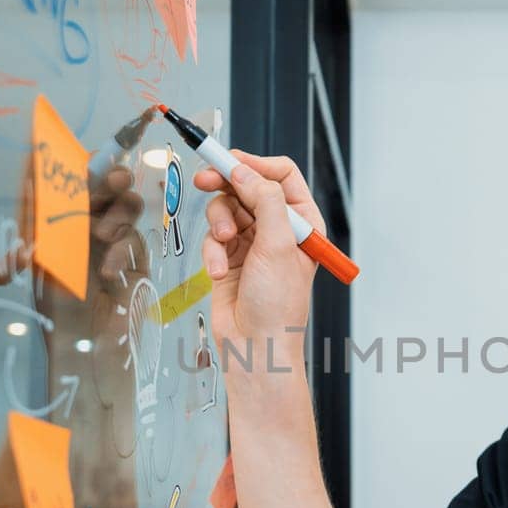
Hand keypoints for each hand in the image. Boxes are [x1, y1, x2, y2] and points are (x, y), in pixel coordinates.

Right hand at [194, 150, 325, 360]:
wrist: (254, 347)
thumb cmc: (278, 306)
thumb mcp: (278, 244)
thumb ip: (263, 200)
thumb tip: (244, 170)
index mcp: (303, 222)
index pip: (281, 175)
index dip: (255, 164)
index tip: (230, 161)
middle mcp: (279, 229)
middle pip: (247, 186)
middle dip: (227, 186)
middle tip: (205, 180)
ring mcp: (253, 242)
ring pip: (226, 209)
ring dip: (219, 223)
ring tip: (223, 242)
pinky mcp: (229, 257)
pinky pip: (212, 237)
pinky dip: (211, 251)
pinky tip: (217, 271)